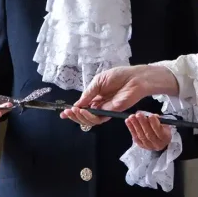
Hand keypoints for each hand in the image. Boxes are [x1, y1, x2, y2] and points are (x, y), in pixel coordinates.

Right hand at [62, 65, 179, 126]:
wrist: (133, 78)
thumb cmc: (118, 76)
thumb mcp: (98, 82)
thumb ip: (88, 94)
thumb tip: (77, 104)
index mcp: (95, 96)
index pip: (82, 107)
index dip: (73, 111)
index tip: (63, 114)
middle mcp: (99, 105)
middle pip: (84, 116)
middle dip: (75, 115)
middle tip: (68, 112)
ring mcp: (106, 110)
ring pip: (90, 120)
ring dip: (80, 117)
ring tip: (75, 110)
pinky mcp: (112, 113)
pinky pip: (99, 119)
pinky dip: (90, 116)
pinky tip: (84, 111)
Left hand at [125, 111, 173, 150]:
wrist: (159, 139)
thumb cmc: (162, 128)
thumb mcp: (164, 123)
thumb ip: (158, 120)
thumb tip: (149, 116)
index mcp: (165, 137)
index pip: (159, 131)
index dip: (154, 123)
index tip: (150, 116)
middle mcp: (157, 144)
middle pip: (149, 134)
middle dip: (143, 123)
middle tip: (138, 114)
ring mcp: (148, 146)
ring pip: (141, 136)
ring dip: (135, 125)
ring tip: (131, 117)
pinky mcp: (141, 145)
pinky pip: (135, 137)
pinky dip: (131, 129)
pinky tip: (128, 121)